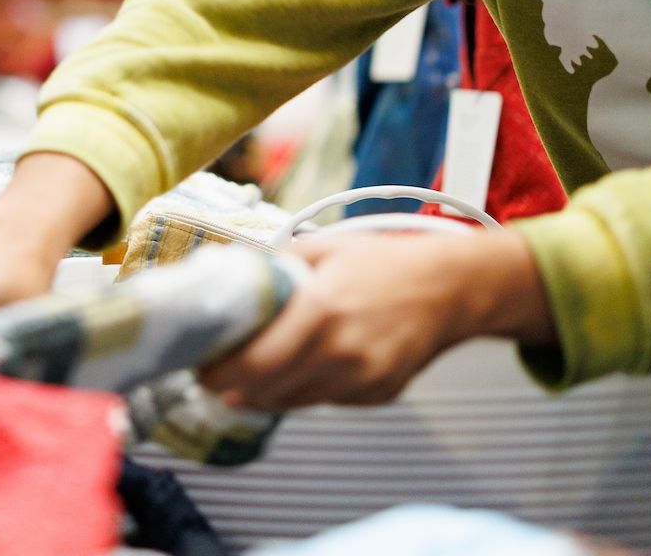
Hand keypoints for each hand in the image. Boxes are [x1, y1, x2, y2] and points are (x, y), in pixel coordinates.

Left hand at [198, 227, 553, 409]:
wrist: (451, 286)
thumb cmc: (387, 262)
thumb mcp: (322, 247)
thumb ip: (274, 268)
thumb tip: (232, 281)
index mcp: (320, 313)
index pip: (252, 365)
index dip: (217, 374)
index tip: (199, 367)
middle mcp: (341, 355)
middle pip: (266, 393)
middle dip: (233, 385)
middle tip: (214, 371)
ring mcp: (362, 381)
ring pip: (293, 403)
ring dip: (267, 390)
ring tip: (253, 367)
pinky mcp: (377, 395)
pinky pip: (326, 400)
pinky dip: (307, 387)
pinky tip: (308, 362)